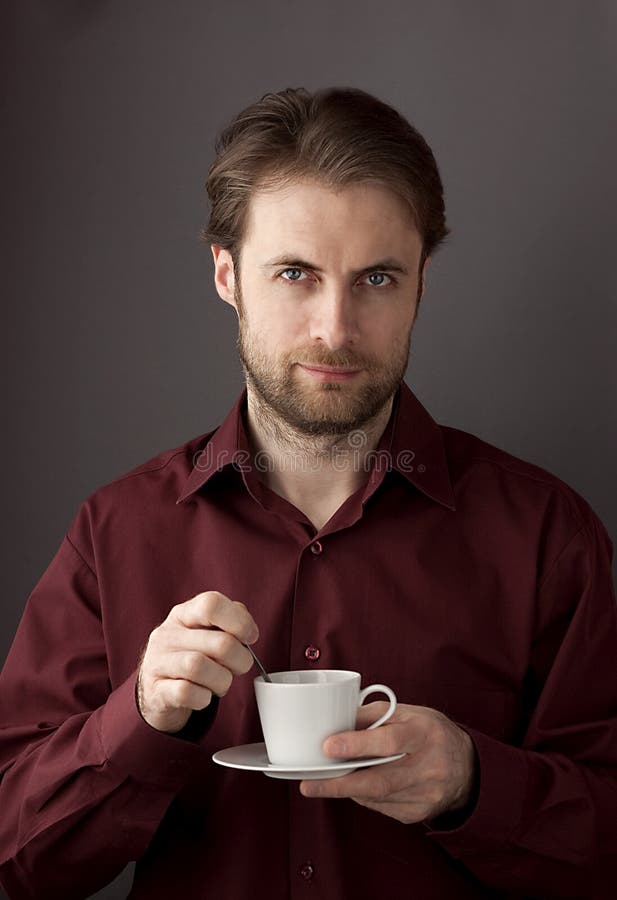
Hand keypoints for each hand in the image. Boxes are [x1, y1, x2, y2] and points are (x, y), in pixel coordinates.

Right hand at [136, 591, 258, 733]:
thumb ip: (230, 622)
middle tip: (238, 667)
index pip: (211, 604)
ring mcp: (158, 663)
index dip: (239, 621)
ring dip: (222, 681)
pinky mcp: (156, 691)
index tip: (251, 637)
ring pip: (200, 667)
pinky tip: (203, 696)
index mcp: (183, 614)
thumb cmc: (190, 656)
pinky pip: (186, 692)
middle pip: (220, 643)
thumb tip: (248, 630)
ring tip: (220, 683)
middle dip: (240, 660)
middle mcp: (167, 635)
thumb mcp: (205, 632)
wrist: (155, 690)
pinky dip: (203, 698)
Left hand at [299, 702, 476, 823]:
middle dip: (340, 783)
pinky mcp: (418, 813)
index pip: (390, 741)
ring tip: (322, 782)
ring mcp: (426, 795)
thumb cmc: (430, 733)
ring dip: (347, 789)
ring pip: (377, 796)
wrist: (467, 768)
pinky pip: (382, 807)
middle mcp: (429, 766)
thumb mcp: (409, 713)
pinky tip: (356, 786)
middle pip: (380, 780)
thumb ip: (373, 715)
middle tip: (309, 783)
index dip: (357, 745)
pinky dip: (364, 796)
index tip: (328, 747)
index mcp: (425, 733)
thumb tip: (337, 721)